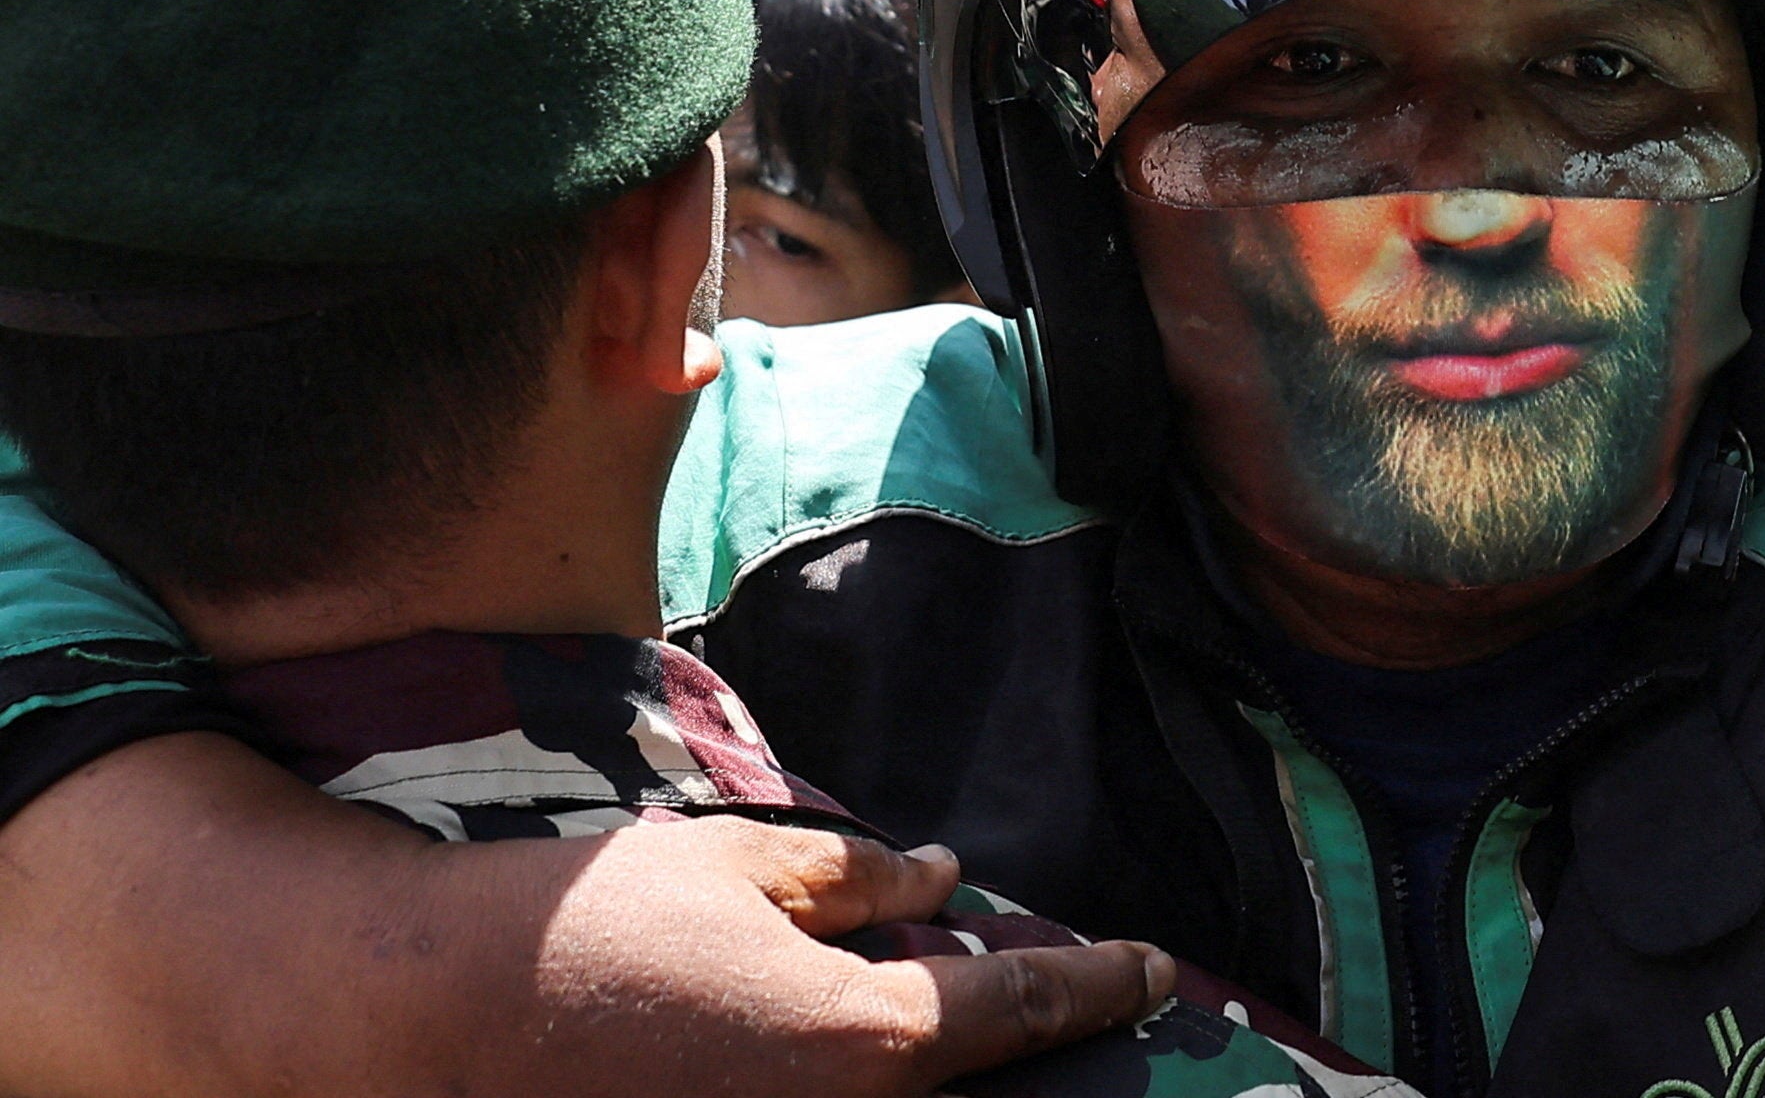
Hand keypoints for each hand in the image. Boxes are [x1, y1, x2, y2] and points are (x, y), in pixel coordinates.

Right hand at [0, 732, 1170, 1095]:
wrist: (426, 1021)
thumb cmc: (591, 927)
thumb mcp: (739, 869)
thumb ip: (857, 881)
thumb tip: (942, 884)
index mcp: (865, 1045)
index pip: (1023, 1013)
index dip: (1103, 983)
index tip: (1157, 970)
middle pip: (964, 1093)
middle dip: (1028, 1045)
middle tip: (1089, 1007)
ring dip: (933, 1072)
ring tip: (958, 1022)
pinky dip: (849, 1081)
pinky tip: (838, 1050)